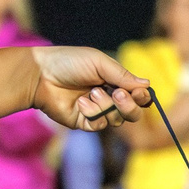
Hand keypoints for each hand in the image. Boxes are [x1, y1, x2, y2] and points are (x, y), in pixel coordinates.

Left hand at [30, 45, 148, 131]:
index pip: (138, 97)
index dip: (141, 97)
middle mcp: (109, 99)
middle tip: (117, 95)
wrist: (41, 74)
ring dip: (106, 105)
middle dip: (128, 106)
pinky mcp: (84, 123)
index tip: (138, 92)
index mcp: (115, 82)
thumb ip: (123, 76)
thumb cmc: (69, 63)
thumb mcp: (100, 63)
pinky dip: (93, 113)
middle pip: (132, 113)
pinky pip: (99, 125)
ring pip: (117, 120)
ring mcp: (97, 112)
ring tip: (91, 93)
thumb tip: (147, 85)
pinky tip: (80, 103)